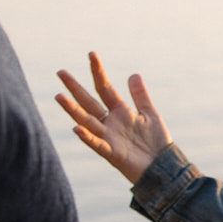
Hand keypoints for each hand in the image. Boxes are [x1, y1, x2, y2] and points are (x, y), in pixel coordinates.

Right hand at [56, 52, 169, 184]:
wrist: (164, 167)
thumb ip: (140, 95)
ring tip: (59, 96)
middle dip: (75, 88)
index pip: (105, 88)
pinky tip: (77, 128)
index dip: (98, 72)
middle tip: (60, 72)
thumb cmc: (157, 143)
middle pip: (89, 102)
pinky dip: (87, 137)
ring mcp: (109, 138)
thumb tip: (133, 74)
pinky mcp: (113, 154)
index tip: (91, 54)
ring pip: (87, 121)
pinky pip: (97, 144)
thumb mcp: (150, 114)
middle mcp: (110, 123)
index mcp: (120, 112)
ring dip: (73, 110)